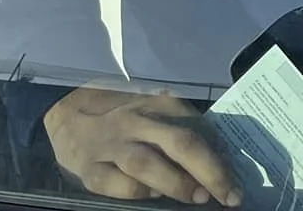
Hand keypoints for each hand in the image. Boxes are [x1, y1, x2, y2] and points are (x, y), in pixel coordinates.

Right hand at [44, 84, 242, 204]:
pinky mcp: (89, 169)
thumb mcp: (153, 114)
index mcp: (158, 105)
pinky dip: (136, 191)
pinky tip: (153, 197)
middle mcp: (136, 121)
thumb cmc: (123, 119)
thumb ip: (182, 131)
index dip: (220, 160)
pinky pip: (113, 183)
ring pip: (146, 163)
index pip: (197, 130)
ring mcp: (111, 145)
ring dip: (176, 182)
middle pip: (179, 143)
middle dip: (209, 172)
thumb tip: (221, 161)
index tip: (236, 185)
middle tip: (227, 195)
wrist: (66, 113)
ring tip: (198, 197)